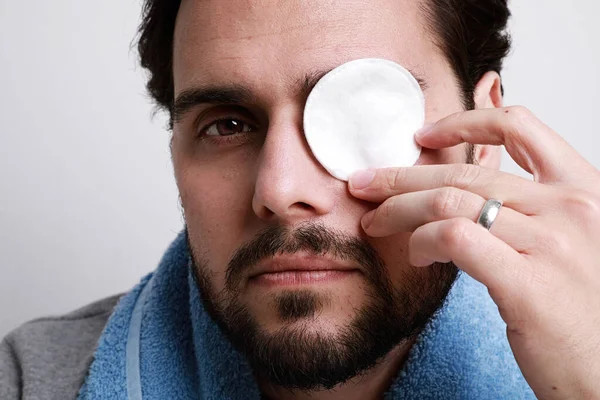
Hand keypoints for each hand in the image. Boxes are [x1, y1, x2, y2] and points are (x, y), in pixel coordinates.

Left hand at [348, 106, 599, 398]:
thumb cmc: (585, 315)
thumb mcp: (570, 245)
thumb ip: (529, 213)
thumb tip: (467, 196)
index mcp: (583, 191)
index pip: (520, 127)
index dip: (463, 123)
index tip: (422, 137)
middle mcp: (570, 208)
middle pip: (465, 172)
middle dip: (402, 175)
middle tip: (365, 183)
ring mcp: (551, 243)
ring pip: (449, 201)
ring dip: (398, 208)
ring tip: (375, 222)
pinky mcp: (528, 284)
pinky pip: (454, 238)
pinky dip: (422, 240)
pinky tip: (415, 253)